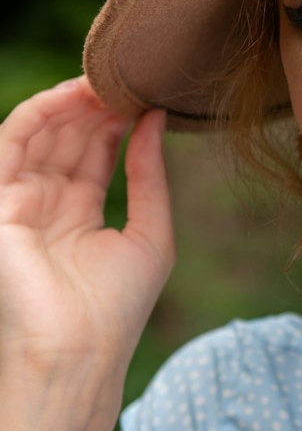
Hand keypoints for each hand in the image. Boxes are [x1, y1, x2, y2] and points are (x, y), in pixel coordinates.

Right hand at [0, 78, 173, 380]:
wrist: (80, 350)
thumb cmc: (118, 306)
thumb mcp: (150, 231)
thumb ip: (150, 174)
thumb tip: (157, 119)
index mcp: (79, 216)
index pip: (93, 154)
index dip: (115, 121)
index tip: (144, 95)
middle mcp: (46, 206)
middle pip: (67, 139)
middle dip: (94, 106)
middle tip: (125, 80)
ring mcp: (19, 204)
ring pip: (39, 136)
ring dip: (69, 104)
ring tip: (104, 83)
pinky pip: (11, 144)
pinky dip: (38, 115)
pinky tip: (71, 96)